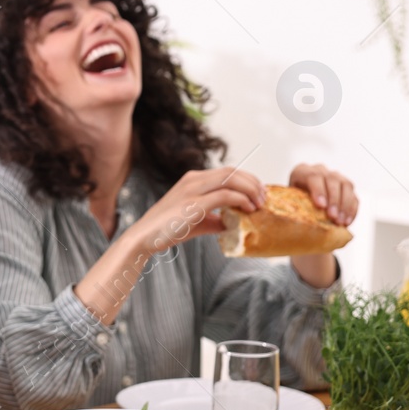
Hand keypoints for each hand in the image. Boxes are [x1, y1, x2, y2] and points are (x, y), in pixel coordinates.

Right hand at [126, 168, 264, 256]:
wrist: (144, 237)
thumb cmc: (167, 230)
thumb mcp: (196, 221)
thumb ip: (216, 219)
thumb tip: (234, 223)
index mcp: (193, 180)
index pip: (228, 172)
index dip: (248, 180)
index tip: (259, 193)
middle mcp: (193, 179)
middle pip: (232, 171)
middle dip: (253, 182)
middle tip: (264, 197)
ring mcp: (193, 189)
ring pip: (231, 179)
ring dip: (250, 189)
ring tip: (259, 204)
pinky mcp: (193, 203)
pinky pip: (225, 195)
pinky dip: (241, 200)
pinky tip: (247, 209)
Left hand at [288, 163, 358, 225]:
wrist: (300, 204)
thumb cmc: (289, 205)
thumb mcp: (285, 202)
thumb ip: (287, 205)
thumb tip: (287, 217)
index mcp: (302, 172)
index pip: (313, 176)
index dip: (318, 190)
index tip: (321, 206)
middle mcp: (320, 170)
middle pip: (332, 180)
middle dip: (334, 200)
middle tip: (333, 217)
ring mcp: (335, 177)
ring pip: (346, 186)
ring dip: (345, 205)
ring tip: (340, 222)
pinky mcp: (346, 187)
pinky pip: (354, 196)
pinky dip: (352, 210)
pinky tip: (347, 222)